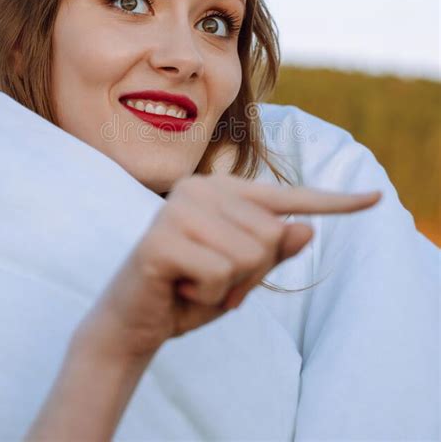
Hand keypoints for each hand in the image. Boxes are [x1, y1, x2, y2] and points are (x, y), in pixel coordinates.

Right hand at [77, 174, 380, 360]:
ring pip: (250, 254)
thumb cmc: (191, 291)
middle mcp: (200, 189)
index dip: (334, 202)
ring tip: (196, 282)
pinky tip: (180, 287)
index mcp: (220, 191)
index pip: (287, 197)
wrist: (134, 320)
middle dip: (250, 274)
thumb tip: (307, 230)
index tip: (374, 199)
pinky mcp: (162, 239)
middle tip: (213, 280)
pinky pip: (221, 274)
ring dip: (229, 286)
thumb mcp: (242, 275)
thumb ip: (273, 251)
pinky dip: (209, 295)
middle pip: (270, 235)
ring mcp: (179, 209)